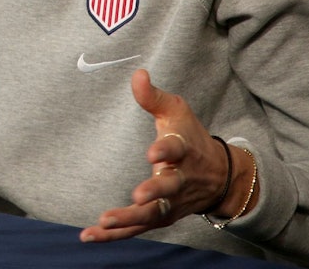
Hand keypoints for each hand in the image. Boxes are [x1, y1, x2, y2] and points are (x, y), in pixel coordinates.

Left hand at [80, 69, 229, 242]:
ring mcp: (171, 202)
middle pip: (169, 187)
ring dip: (129, 219)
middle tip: (138, 195)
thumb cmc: (190, 136)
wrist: (220, 175)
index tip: (152, 153)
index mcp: (183, 150)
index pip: (175, 149)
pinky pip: (137, 228)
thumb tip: (137, 74)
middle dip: (154, 192)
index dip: (165, 151)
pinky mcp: (161, 217)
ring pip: (152, 215)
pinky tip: (89, 235)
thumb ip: (153, 97)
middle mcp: (180, 179)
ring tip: (105, 221)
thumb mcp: (176, 111)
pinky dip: (115, 234)